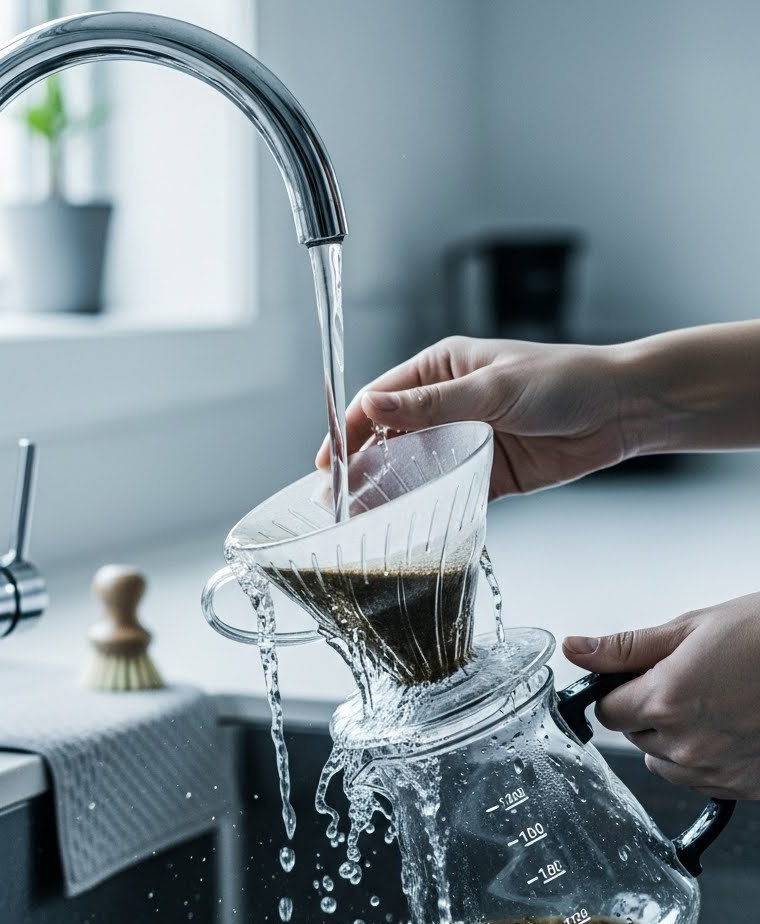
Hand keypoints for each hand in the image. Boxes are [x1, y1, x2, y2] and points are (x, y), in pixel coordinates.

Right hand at [316, 335, 632, 497]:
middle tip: (336, 501)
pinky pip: (449, 494)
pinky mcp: (488, 475)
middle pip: (390, 438)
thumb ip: (433, 405)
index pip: (379, 399)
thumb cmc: (563, 381)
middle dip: (362, 467)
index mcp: (441, 371)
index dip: (349, 429)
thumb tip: (372, 404)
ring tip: (362, 521)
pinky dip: (429, 510)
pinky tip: (408, 527)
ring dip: (390, 492)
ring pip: (415, 470)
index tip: (328, 462)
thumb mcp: (493, 389)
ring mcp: (466, 442)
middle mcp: (448, 405)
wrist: (620, 411)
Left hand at [563, 593, 759, 798]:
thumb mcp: (694, 626)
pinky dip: (707, 758)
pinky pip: (700, 780)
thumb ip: (627, 648)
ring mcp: (715, 770)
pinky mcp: (741, 787)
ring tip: (716, 702)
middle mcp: (687, 742)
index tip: (641, 678)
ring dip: (676, 738)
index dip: (621, 691)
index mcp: (667, 698)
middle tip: (692, 680)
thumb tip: (578, 649)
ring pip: (664, 763)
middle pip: (635, 736)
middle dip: (651, 711)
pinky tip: (733, 727)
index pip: (607, 711)